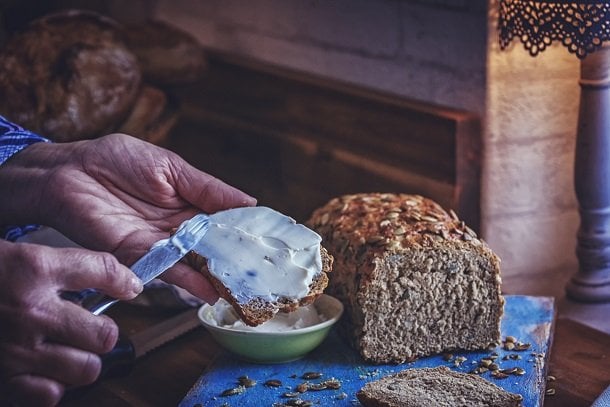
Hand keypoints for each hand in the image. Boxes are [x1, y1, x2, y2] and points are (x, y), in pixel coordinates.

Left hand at [0, 133, 255, 302]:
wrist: (69, 170)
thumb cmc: (118, 159)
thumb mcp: (172, 168)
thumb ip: (208, 188)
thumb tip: (250, 201)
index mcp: (187, 202)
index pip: (223, 221)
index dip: (244, 232)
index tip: (269, 244)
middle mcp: (176, 226)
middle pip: (211, 247)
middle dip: (235, 260)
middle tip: (262, 274)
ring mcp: (157, 242)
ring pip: (193, 262)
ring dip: (216, 276)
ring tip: (242, 289)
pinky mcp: (135, 254)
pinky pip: (166, 268)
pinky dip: (188, 280)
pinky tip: (209, 290)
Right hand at [0, 239, 142, 405]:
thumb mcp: (15, 256)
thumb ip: (61, 265)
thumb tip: (116, 279)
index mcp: (32, 267)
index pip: (102, 270)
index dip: (123, 280)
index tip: (127, 287)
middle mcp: (29, 309)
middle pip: (104, 335)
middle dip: (103, 335)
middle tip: (91, 332)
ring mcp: (15, 349)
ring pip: (85, 369)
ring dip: (81, 363)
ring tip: (66, 352)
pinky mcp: (2, 379)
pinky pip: (50, 395)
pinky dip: (50, 386)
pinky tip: (40, 371)